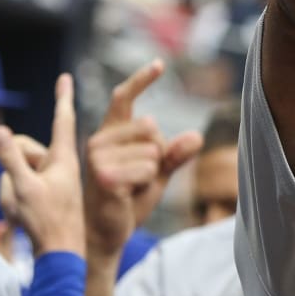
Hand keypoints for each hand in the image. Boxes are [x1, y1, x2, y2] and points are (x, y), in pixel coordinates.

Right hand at [0, 73, 85, 256]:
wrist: (60, 256)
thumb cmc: (47, 222)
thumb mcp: (23, 189)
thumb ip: (10, 159)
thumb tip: (0, 129)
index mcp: (62, 158)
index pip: (62, 119)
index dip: (62, 97)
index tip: (66, 77)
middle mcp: (58, 165)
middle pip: (23, 147)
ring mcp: (51, 181)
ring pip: (17, 172)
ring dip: (8, 190)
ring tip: (19, 212)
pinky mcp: (44, 195)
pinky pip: (19, 189)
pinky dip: (12, 202)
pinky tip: (18, 221)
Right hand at [83, 60, 201, 258]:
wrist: (108, 231)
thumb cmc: (129, 199)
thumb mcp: (157, 173)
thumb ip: (175, 154)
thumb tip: (196, 137)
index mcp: (110, 133)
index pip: (124, 97)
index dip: (142, 79)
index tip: (161, 64)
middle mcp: (100, 139)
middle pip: (152, 128)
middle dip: (157, 154)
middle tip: (138, 176)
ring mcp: (98, 157)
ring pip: (153, 151)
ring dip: (151, 172)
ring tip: (131, 186)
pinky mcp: (104, 175)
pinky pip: (148, 169)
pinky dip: (147, 183)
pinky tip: (129, 194)